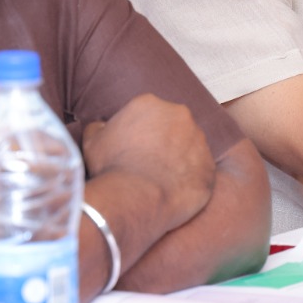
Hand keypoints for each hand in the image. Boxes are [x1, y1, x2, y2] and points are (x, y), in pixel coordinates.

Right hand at [82, 94, 215, 232]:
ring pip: (190, 146)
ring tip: (162, 179)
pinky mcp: (210, 166)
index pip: (147, 114)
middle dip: (164, 140)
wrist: (135, 198)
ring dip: (180, 158)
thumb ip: (98, 127)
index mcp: (150, 104)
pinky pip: (201, 170)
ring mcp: (199, 140)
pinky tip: (176, 191)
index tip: (133, 148)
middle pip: (172, 125)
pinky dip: (191, 179)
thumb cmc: (111, 168)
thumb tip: (102, 125)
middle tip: (149, 163)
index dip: (140, 132)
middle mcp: (179, 115)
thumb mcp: (92, 142)